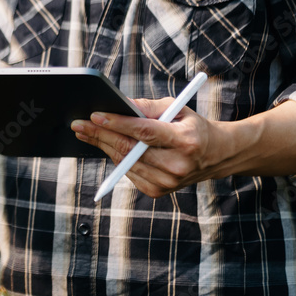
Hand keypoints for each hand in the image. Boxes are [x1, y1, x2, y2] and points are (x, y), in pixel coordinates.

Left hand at [70, 98, 234, 197]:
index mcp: (185, 141)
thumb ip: (147, 107)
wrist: (217, 155)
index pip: (144, 133)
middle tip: (78, 124)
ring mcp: (167, 182)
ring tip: (85, 132)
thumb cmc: (192, 126)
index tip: (95, 116)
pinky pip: (128, 172)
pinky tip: (105, 145)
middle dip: (100, 135)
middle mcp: (177, 165)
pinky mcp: (157, 191)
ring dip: (102, 146)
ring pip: (124, 162)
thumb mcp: (176, 108)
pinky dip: (115, 158)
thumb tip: (118, 104)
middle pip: (129, 149)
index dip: (117, 124)